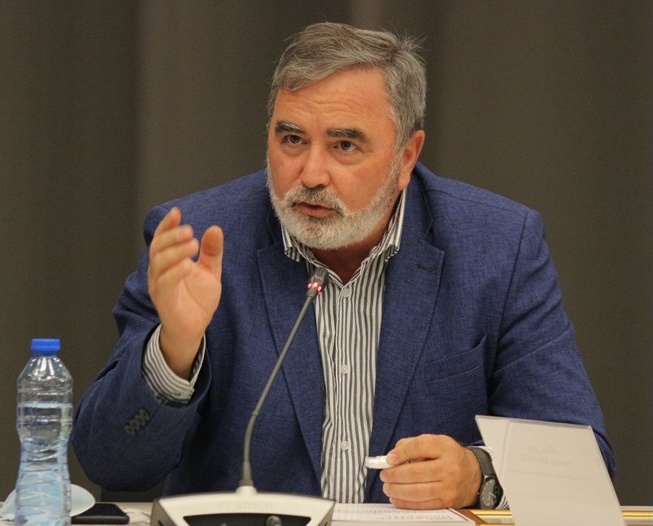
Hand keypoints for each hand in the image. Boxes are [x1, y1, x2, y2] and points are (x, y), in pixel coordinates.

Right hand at [147, 207, 222, 377]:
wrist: (194, 328)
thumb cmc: (198, 299)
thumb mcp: (210, 271)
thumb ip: (211, 252)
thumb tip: (214, 229)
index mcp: (169, 260)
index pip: (163, 238)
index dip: (167, 224)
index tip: (177, 212)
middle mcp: (159, 270)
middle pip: (158, 247)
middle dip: (172, 235)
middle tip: (189, 230)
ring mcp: (159, 284)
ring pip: (159, 262)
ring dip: (174, 251)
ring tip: (192, 244)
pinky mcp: (163, 300)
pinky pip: (164, 283)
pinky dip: (174, 272)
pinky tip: (187, 265)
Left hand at [380, 434, 480, 509]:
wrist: (473, 474)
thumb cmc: (450, 456)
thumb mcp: (435, 442)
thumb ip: (413, 445)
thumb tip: (392, 456)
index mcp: (445, 448)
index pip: (420, 447)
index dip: (402, 453)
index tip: (389, 459)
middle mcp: (448, 468)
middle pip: (416, 472)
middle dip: (395, 475)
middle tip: (384, 475)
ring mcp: (448, 488)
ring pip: (417, 491)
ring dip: (397, 490)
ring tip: (388, 486)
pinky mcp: (446, 502)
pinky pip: (422, 505)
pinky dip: (405, 502)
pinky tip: (396, 497)